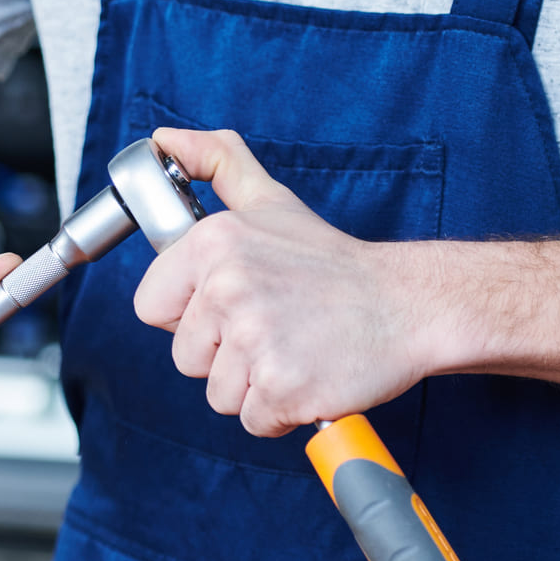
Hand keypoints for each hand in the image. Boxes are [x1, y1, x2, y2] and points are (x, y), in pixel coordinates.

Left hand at [132, 127, 436, 436]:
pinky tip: (311, 374)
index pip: (150, 307)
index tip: (231, 305)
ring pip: (219, 394)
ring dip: (255, 384)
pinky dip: (282, 410)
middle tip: (276, 326)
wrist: (409, 304)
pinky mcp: (282, 387)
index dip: (189, 315)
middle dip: (225, 355)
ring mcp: (255, 340)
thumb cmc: (332, 263)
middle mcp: (228, 288)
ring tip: (295, 348)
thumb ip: (216, 163)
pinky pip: (253, 420)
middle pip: (185, 357)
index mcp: (213, 244)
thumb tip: (163, 140)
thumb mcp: (270, 202)